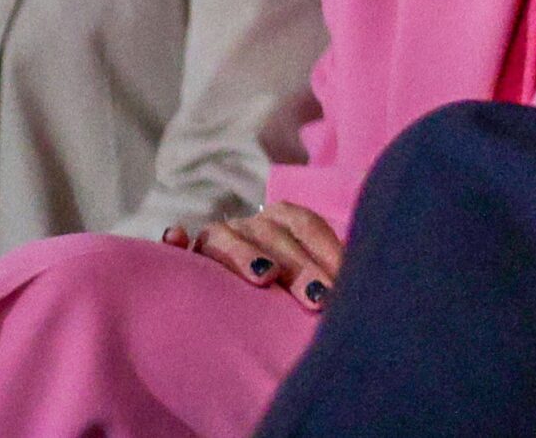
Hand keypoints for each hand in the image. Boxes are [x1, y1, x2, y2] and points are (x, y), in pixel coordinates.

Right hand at [162, 201, 343, 309]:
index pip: (306, 226)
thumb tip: (364, 283)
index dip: (327, 250)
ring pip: (224, 237)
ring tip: (264, 277)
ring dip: (244, 254)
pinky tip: (175, 237)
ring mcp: (216, 240)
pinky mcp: (183, 260)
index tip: (347, 283)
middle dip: (300, 267)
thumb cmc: (290, 295)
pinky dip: (172, 243)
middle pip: (273, 235)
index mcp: (284, 222)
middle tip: (320, 298)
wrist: (238, 313)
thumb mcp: (314, 282)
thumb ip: (332, 278)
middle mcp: (251, 226)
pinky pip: (172, 248)